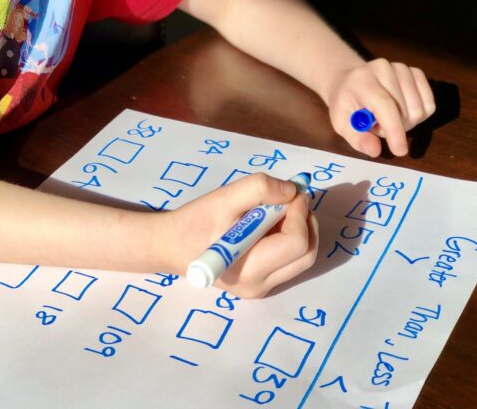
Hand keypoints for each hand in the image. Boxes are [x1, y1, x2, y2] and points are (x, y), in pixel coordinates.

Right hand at [163, 174, 317, 297]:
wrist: (170, 245)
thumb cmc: (193, 222)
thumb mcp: (222, 198)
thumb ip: (258, 188)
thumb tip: (292, 191)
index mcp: (250, 269)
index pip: (296, 244)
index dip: (299, 213)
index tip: (290, 191)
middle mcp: (259, 285)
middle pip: (306, 255)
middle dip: (305, 222)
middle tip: (290, 199)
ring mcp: (260, 288)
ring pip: (301, 259)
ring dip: (298, 229)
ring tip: (275, 210)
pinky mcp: (260, 283)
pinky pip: (288, 261)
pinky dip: (288, 238)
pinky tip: (267, 224)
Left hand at [326, 58, 435, 156]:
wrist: (350, 81)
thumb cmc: (345, 104)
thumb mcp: (341, 124)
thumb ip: (357, 138)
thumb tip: (375, 151)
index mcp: (361, 79)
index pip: (384, 104)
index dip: (394, 129)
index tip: (400, 151)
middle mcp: (383, 68)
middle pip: (405, 111)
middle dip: (394, 128)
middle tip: (376, 125)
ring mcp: (402, 68)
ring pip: (419, 110)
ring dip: (406, 123)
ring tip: (386, 117)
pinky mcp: (416, 73)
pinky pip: (429, 105)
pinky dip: (417, 115)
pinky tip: (401, 110)